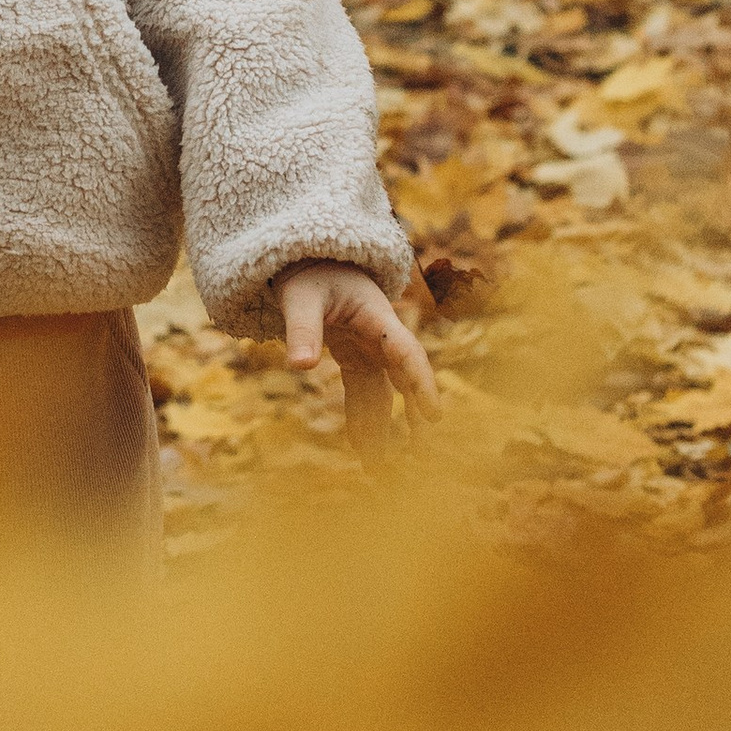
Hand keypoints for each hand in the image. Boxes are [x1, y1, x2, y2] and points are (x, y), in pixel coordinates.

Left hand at [276, 261, 439, 459]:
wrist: (310, 262)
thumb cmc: (308, 274)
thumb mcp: (300, 298)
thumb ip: (302, 330)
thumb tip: (298, 367)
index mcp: (376, 316)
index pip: (405, 351)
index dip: (420, 383)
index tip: (433, 415)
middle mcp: (382, 336)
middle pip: (404, 378)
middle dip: (414, 414)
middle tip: (419, 451)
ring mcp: (371, 350)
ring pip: (384, 393)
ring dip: (383, 427)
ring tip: (378, 467)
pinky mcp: (358, 359)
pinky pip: (366, 394)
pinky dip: (365, 419)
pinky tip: (362, 448)